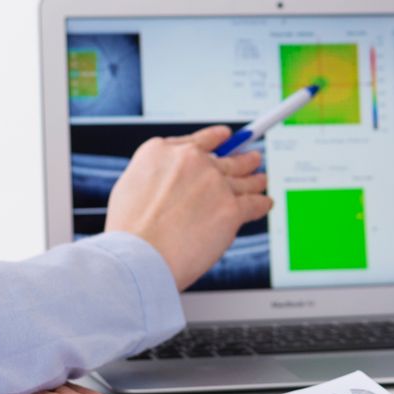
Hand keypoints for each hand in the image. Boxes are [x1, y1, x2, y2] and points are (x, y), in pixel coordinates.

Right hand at [105, 126, 272, 288]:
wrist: (138, 256)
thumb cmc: (129, 231)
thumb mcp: (130, 185)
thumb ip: (157, 175)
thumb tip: (170, 180)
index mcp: (162, 151)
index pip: (198, 140)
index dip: (216, 139)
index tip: (226, 137)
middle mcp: (191, 161)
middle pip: (226, 158)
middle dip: (242, 158)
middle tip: (252, 158)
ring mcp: (214, 183)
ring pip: (244, 178)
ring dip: (255, 179)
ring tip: (261, 179)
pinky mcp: (231, 208)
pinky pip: (254, 203)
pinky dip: (262, 203)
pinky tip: (265, 202)